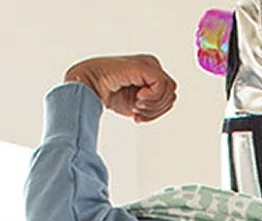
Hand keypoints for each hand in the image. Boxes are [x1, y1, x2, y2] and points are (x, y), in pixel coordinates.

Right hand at [63, 55, 177, 121]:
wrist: (89, 86)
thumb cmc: (110, 94)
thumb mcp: (138, 104)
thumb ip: (155, 103)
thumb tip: (170, 103)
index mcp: (150, 73)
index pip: (169, 97)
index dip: (157, 112)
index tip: (137, 116)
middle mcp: (151, 65)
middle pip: (171, 96)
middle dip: (156, 110)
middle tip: (136, 111)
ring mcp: (148, 64)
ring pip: (169, 93)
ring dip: (152, 106)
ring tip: (135, 105)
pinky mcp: (144, 65)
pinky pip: (162, 86)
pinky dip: (152, 98)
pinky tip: (137, 98)